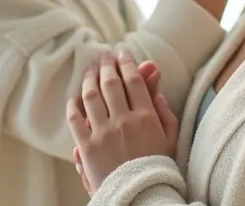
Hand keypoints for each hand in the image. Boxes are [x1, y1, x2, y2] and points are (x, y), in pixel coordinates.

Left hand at [67, 51, 178, 194]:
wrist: (141, 198)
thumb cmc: (158, 169)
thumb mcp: (170, 140)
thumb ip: (165, 113)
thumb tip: (156, 92)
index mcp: (146, 117)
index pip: (133, 80)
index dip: (127, 62)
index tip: (122, 53)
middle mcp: (123, 120)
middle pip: (111, 82)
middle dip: (107, 64)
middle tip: (104, 56)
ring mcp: (103, 133)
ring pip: (91, 96)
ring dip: (89, 78)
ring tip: (90, 70)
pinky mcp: (87, 147)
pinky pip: (76, 120)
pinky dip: (74, 105)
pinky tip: (75, 98)